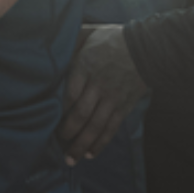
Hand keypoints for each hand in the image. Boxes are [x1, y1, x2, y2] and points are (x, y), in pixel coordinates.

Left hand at [59, 25, 149, 163]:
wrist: (145, 49)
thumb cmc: (112, 40)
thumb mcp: (89, 33)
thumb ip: (72, 41)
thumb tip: (52, 41)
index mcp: (85, 66)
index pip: (68, 94)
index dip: (58, 111)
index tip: (47, 121)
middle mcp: (98, 85)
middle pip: (80, 115)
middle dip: (67, 133)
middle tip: (57, 145)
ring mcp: (112, 98)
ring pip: (95, 126)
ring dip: (81, 145)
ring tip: (71, 158)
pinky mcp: (123, 107)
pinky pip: (110, 129)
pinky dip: (100, 143)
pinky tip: (90, 153)